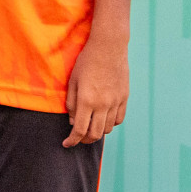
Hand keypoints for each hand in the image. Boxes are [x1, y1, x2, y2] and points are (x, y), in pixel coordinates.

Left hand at [64, 33, 127, 147]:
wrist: (109, 47)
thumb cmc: (86, 61)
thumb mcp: (72, 80)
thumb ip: (71, 103)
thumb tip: (72, 122)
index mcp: (86, 100)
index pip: (79, 130)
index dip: (72, 141)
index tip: (66, 144)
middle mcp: (102, 105)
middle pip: (95, 134)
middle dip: (84, 140)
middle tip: (78, 138)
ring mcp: (115, 102)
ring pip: (108, 129)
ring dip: (98, 132)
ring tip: (90, 127)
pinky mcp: (124, 98)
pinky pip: (119, 119)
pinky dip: (111, 124)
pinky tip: (104, 119)